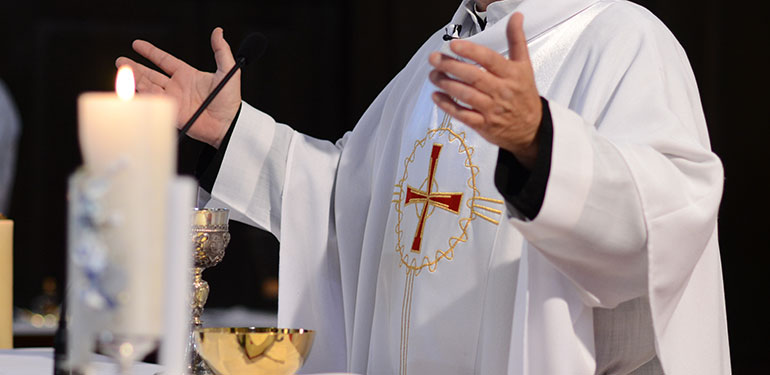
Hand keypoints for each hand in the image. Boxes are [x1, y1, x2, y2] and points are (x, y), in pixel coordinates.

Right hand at [116, 27, 240, 147]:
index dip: (150, 52)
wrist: (229, 123)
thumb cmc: (231, 100)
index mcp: (188, 74)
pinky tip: (134, 90)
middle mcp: (178, 86)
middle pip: (151, 74)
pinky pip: (154, 103)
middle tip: (121, 61)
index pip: (164, 60)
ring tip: (123, 72)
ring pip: (149, 87)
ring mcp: (174, 100)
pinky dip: (143, 97)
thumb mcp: (228, 71)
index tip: (137, 44)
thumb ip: (221, 51)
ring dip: (136, 80)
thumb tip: (218, 32)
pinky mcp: (172, 113)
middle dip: (135, 67)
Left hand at [429, 13, 541, 167]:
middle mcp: (501, 91)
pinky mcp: (483, 124)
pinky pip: (462, 115)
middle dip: (451, 66)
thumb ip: (516, 40)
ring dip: (446, 84)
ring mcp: (491, 109)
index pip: (489, 60)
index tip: (454, 45)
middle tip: (435, 58)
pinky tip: (436, 96)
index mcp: (511, 74)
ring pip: (466, 95)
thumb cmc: (524, 95)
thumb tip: (516, 18)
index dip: (471, 51)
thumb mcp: (524, 66)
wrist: (531, 128)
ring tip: (433, 75)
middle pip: (473, 77)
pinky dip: (447, 106)